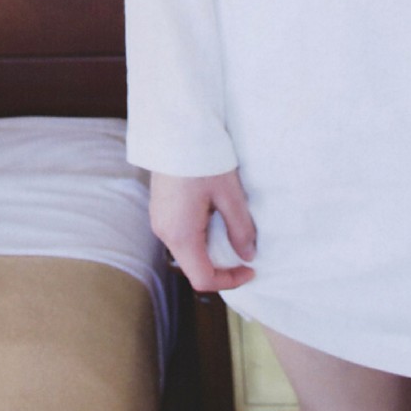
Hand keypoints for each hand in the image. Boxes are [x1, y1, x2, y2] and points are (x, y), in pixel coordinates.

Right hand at [149, 167, 257, 292]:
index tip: (251, 269)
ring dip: (211, 248)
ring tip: (232, 229)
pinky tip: (214, 215)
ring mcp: (159, 220)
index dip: (230, 281)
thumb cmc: (202, 159)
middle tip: (245, 251)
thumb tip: (248, 255)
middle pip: (194, 266)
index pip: (203, 279)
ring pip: (188, 250)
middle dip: (222, 265)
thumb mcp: (229, 194)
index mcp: (181, 234)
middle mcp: (165, 232)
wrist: (175, 128)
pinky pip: (181, 234)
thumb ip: (240, 229)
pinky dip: (200, 235)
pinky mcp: (160, 209)